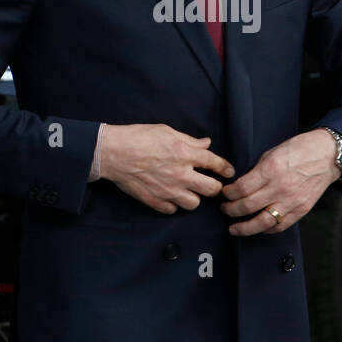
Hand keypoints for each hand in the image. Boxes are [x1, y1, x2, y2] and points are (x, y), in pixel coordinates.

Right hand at [99, 124, 233, 214]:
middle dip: (214, 186)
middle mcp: (181, 174)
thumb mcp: (167, 131)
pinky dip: (174, 205)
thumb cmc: (139, 137)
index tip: (228, 171)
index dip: (225, 168)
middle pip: (212, 189)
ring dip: (194, 197)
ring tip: (188, 191)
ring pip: (194, 204)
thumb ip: (189, 140)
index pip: (216, 164)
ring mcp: (169, 190)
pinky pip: (173, 210)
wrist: (114, 152)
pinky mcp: (155, 201)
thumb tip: (206, 143)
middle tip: (209, 183)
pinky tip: (170, 196)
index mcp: (185, 154)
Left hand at [219, 130, 340, 235]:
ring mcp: (291, 201)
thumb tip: (241, 184)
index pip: (241, 188)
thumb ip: (257, 170)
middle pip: (247, 206)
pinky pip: (280, 226)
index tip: (225, 193)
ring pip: (262, 222)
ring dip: (244, 228)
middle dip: (231, 210)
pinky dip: (266, 229)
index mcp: (271, 170)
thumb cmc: (300, 149)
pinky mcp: (301, 210)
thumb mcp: (272, 152)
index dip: (228, 194)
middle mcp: (280, 188)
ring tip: (234, 228)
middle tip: (225, 209)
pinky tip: (258, 228)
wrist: (328, 155)